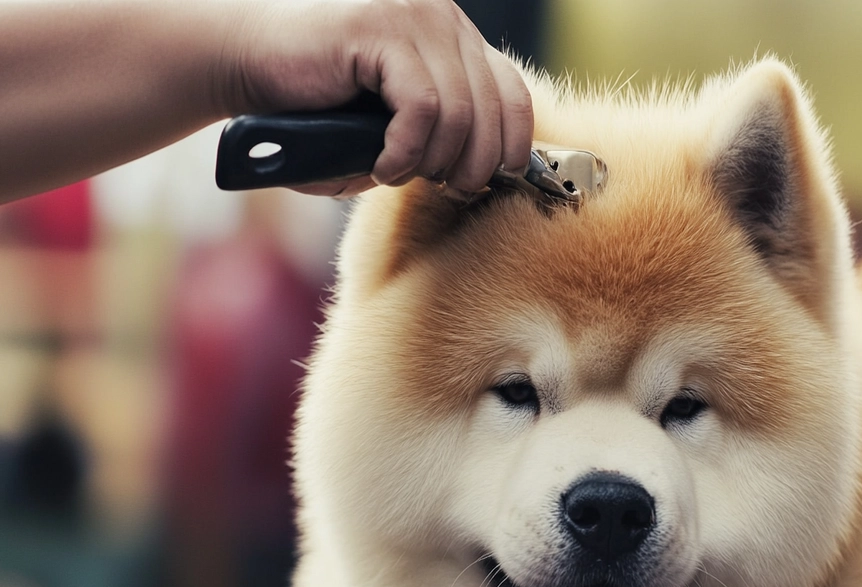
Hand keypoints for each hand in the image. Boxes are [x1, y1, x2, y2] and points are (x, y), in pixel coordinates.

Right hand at [219, 0, 533, 196]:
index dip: (512, 148)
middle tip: (443, 188)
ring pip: (461, 114)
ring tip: (397, 174)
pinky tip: (381, 165)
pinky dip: (406, 151)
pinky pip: (423, 107)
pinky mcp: (381, 29)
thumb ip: (443, 137)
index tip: (485, 183)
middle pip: (496, 110)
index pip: (514, 96)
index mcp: (454, 36)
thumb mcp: (395, 126)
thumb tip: (490, 176)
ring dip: (433, 162)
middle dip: (475, 165)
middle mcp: (442, 18)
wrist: (242, 64)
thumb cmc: (317, 107)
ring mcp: (414, 17)